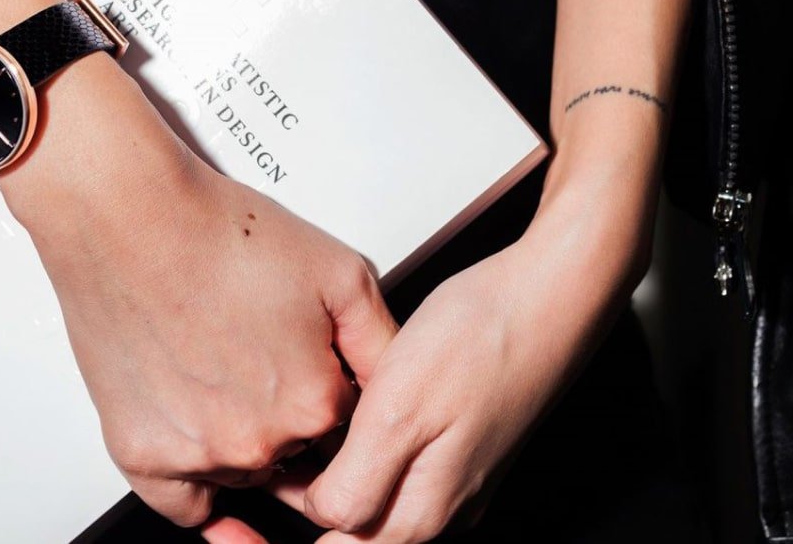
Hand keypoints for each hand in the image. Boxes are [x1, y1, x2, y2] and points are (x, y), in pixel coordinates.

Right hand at [0, 54, 398, 526]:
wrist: (129, 215)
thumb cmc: (219, 232)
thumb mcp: (340, 272)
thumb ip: (384, 343)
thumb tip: (401, 387)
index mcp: (315, 403)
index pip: (350, 430)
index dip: (333, 392)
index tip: (312, 364)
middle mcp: (259, 442)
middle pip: (297, 458)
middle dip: (292, 421)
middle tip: (263, 362)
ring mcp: (197, 453)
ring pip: (243, 474)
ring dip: (247, 446)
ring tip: (226, 374)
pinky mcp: (140, 453)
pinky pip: (184, 503)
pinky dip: (203, 497)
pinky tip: (219, 504)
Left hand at [207, 175, 649, 543]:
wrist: (550, 295)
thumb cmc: (481, 340)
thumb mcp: (399, 410)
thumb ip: (357, 479)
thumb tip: (323, 517)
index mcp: (422, 511)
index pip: (334, 537)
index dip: (290, 498)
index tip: (264, 458)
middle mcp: (443, 507)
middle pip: (355, 528)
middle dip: (310, 494)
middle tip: (279, 445)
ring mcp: (456, 479)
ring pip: (377, 497)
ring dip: (337, 472)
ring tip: (310, 425)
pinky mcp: (462, 447)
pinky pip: (401, 469)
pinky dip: (367, 449)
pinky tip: (357, 411)